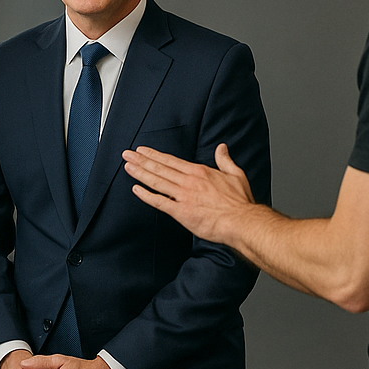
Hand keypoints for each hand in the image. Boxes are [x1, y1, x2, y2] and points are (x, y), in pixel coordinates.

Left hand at [122, 143, 254, 245]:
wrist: (242, 221)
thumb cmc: (240, 203)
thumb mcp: (236, 175)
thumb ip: (225, 160)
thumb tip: (222, 147)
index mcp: (200, 172)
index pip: (171, 160)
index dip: (154, 155)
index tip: (142, 150)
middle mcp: (188, 181)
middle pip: (160, 168)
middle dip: (141, 160)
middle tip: (127, 154)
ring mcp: (183, 196)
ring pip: (156, 181)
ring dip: (140, 173)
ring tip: (128, 166)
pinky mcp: (181, 212)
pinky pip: (159, 201)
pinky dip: (146, 195)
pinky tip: (136, 189)